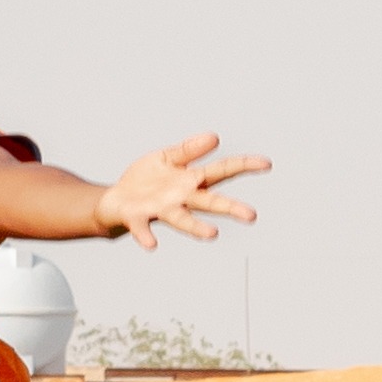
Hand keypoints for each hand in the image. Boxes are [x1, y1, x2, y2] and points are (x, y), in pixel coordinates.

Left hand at [97, 135, 270, 251]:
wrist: (115, 201)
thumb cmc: (145, 180)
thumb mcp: (166, 158)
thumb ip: (189, 150)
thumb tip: (215, 137)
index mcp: (190, 181)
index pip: (222, 171)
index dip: (244, 166)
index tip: (266, 164)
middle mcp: (181, 199)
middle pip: (209, 202)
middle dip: (230, 208)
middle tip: (251, 215)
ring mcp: (161, 210)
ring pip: (182, 219)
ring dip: (196, 227)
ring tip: (212, 234)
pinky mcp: (138, 218)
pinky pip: (144, 228)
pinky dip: (147, 236)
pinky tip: (152, 244)